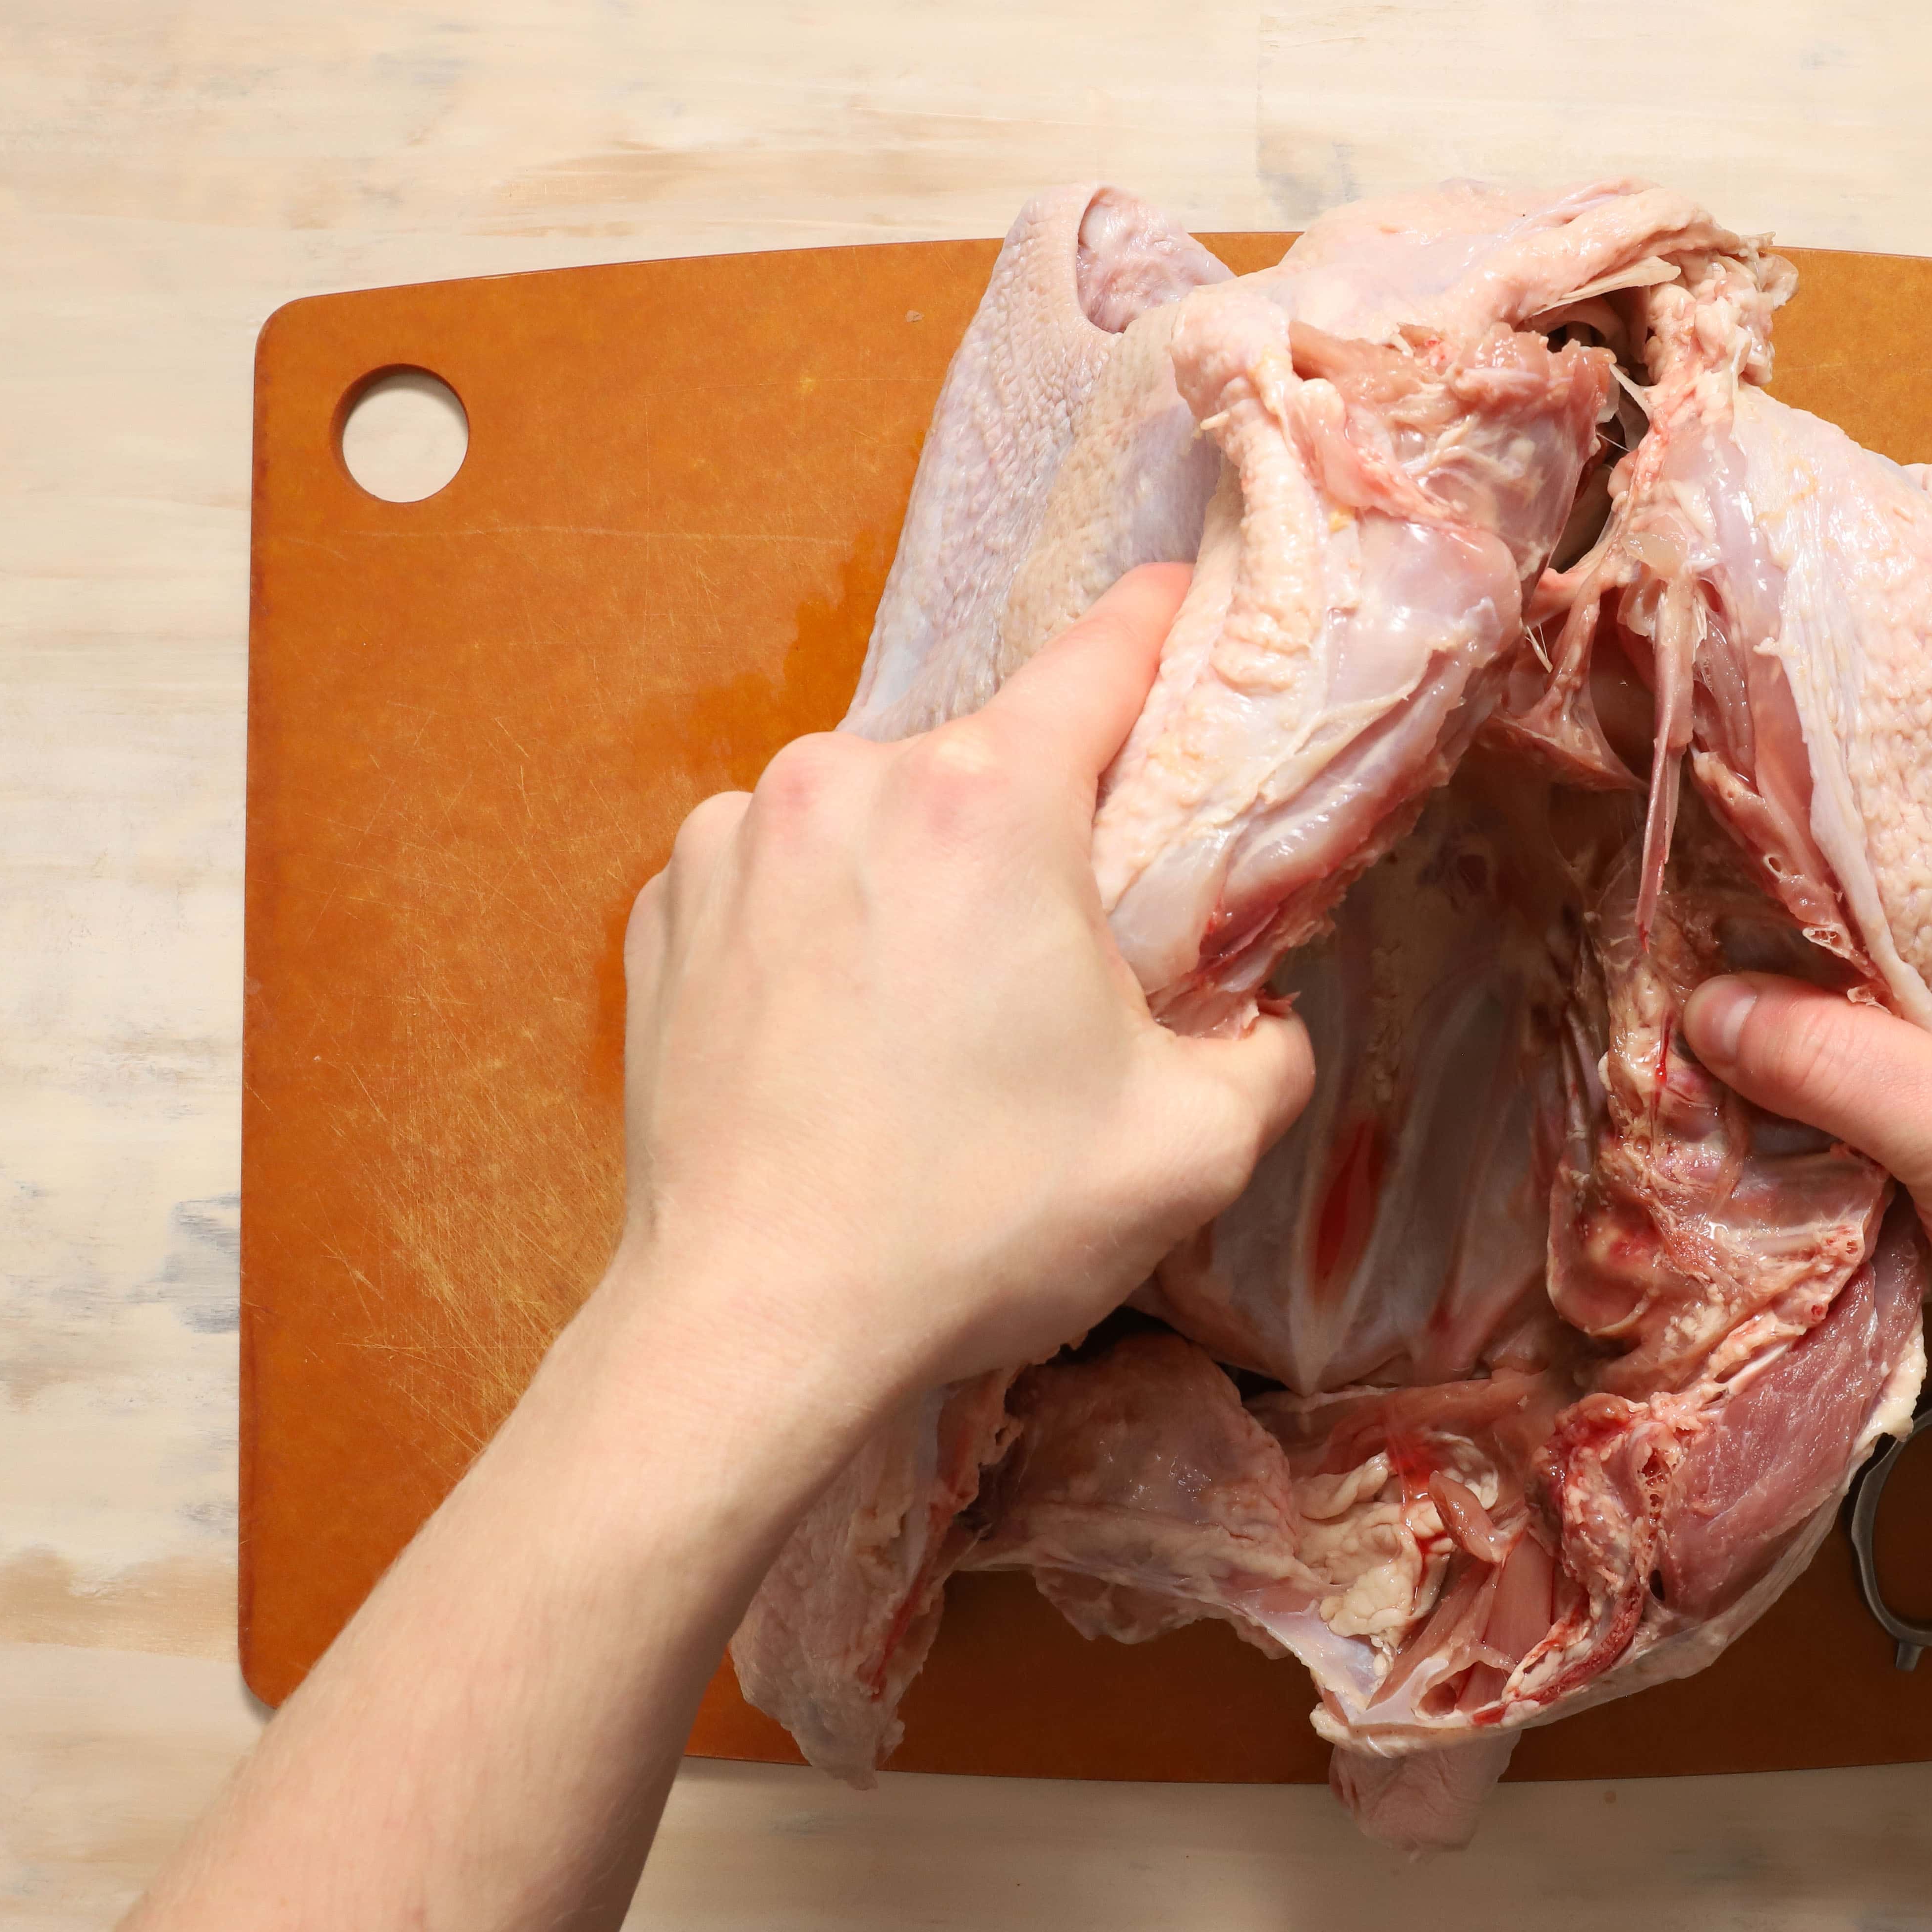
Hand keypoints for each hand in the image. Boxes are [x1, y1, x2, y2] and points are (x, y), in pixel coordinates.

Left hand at [611, 565, 1315, 1436]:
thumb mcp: (1191, 1149)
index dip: (1162, 628)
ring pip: (878, 817)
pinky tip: (843, 1030)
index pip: (1103, 653)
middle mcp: (846, 780)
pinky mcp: (666, 908)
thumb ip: (1265, 1052)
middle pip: (985, 758)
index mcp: (984, 800)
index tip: (1188, 607)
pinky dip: (825, 923)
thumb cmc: (972, 1224)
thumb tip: (1259, 1017)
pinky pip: (780, 876)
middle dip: (1037, 825)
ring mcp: (735, 838)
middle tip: (1061, 951)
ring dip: (921, 877)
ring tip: (935, 1014)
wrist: (753, 1325)